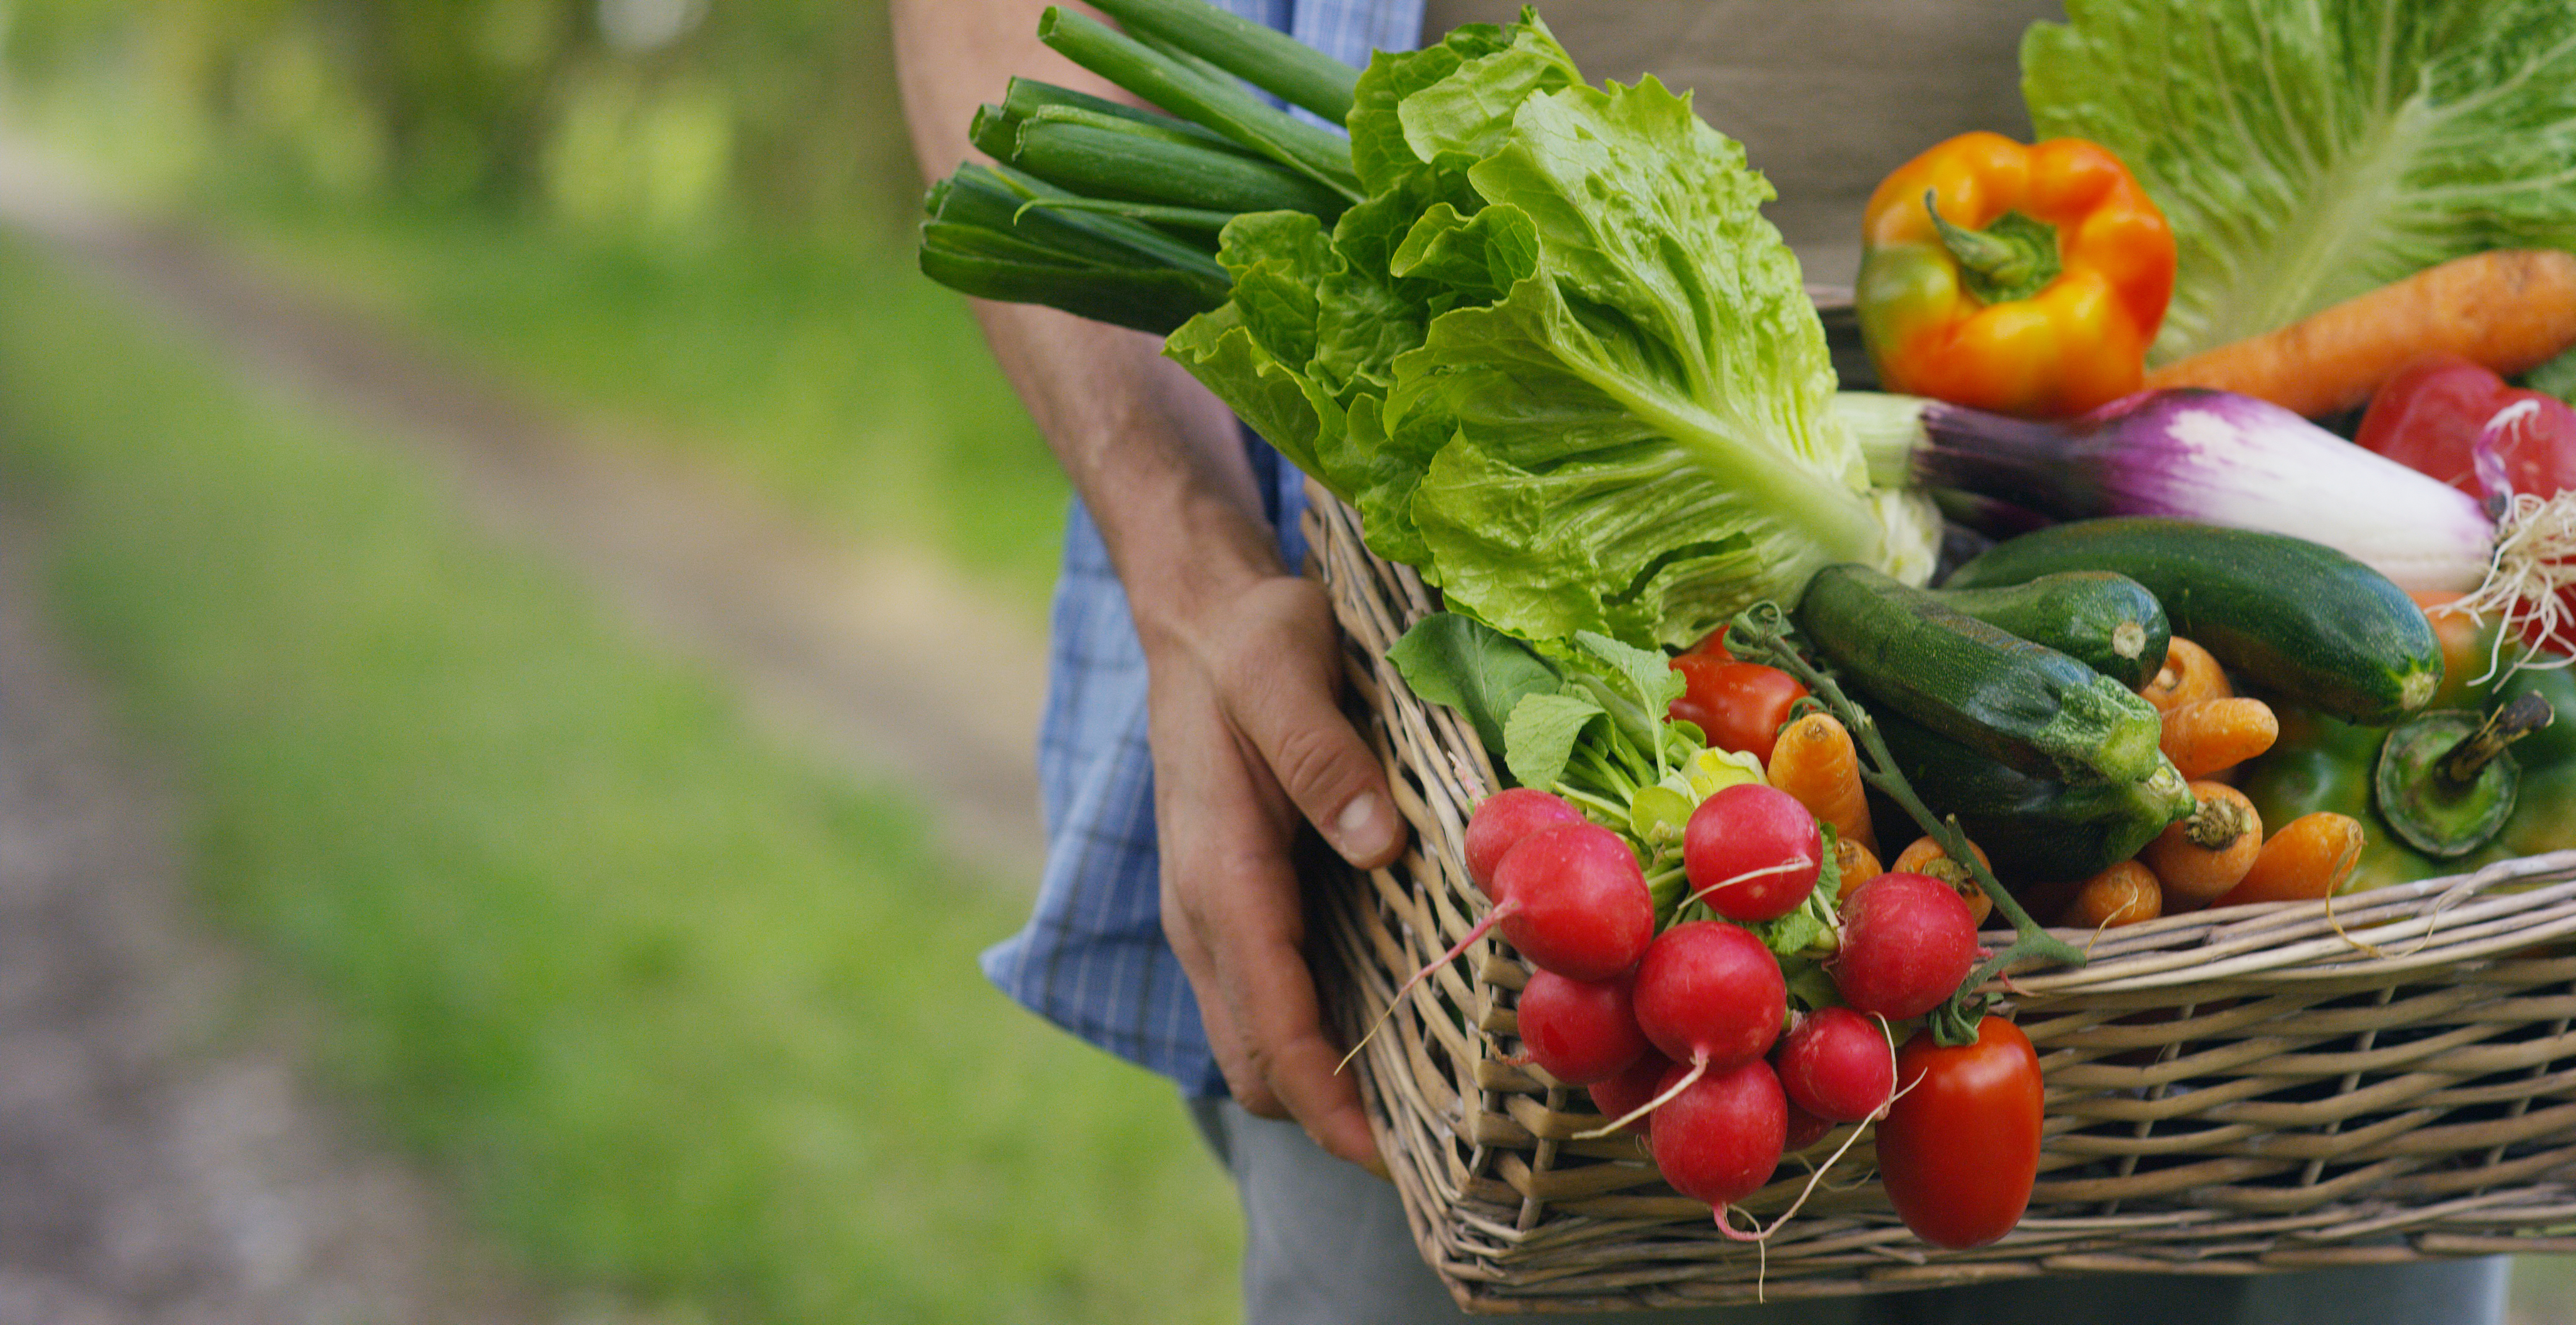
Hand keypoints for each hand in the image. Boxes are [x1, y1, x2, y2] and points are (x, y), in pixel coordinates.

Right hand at [1143, 571, 1406, 1169]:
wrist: (1199, 615)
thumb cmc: (1250, 639)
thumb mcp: (1284, 668)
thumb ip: (1320, 754)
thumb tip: (1375, 843)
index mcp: (1218, 873)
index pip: (1269, 1025)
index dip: (1327, 1104)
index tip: (1392, 1159)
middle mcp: (1203, 913)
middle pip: (1257, 1062)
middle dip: (1331, 1119)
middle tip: (1438, 1147)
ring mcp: (1213, 915)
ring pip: (1257, 1042)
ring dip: (1324, 1088)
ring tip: (1427, 1111)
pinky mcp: (1234, 905)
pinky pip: (1268, 1000)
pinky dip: (1316, 1039)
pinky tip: (1393, 1032)